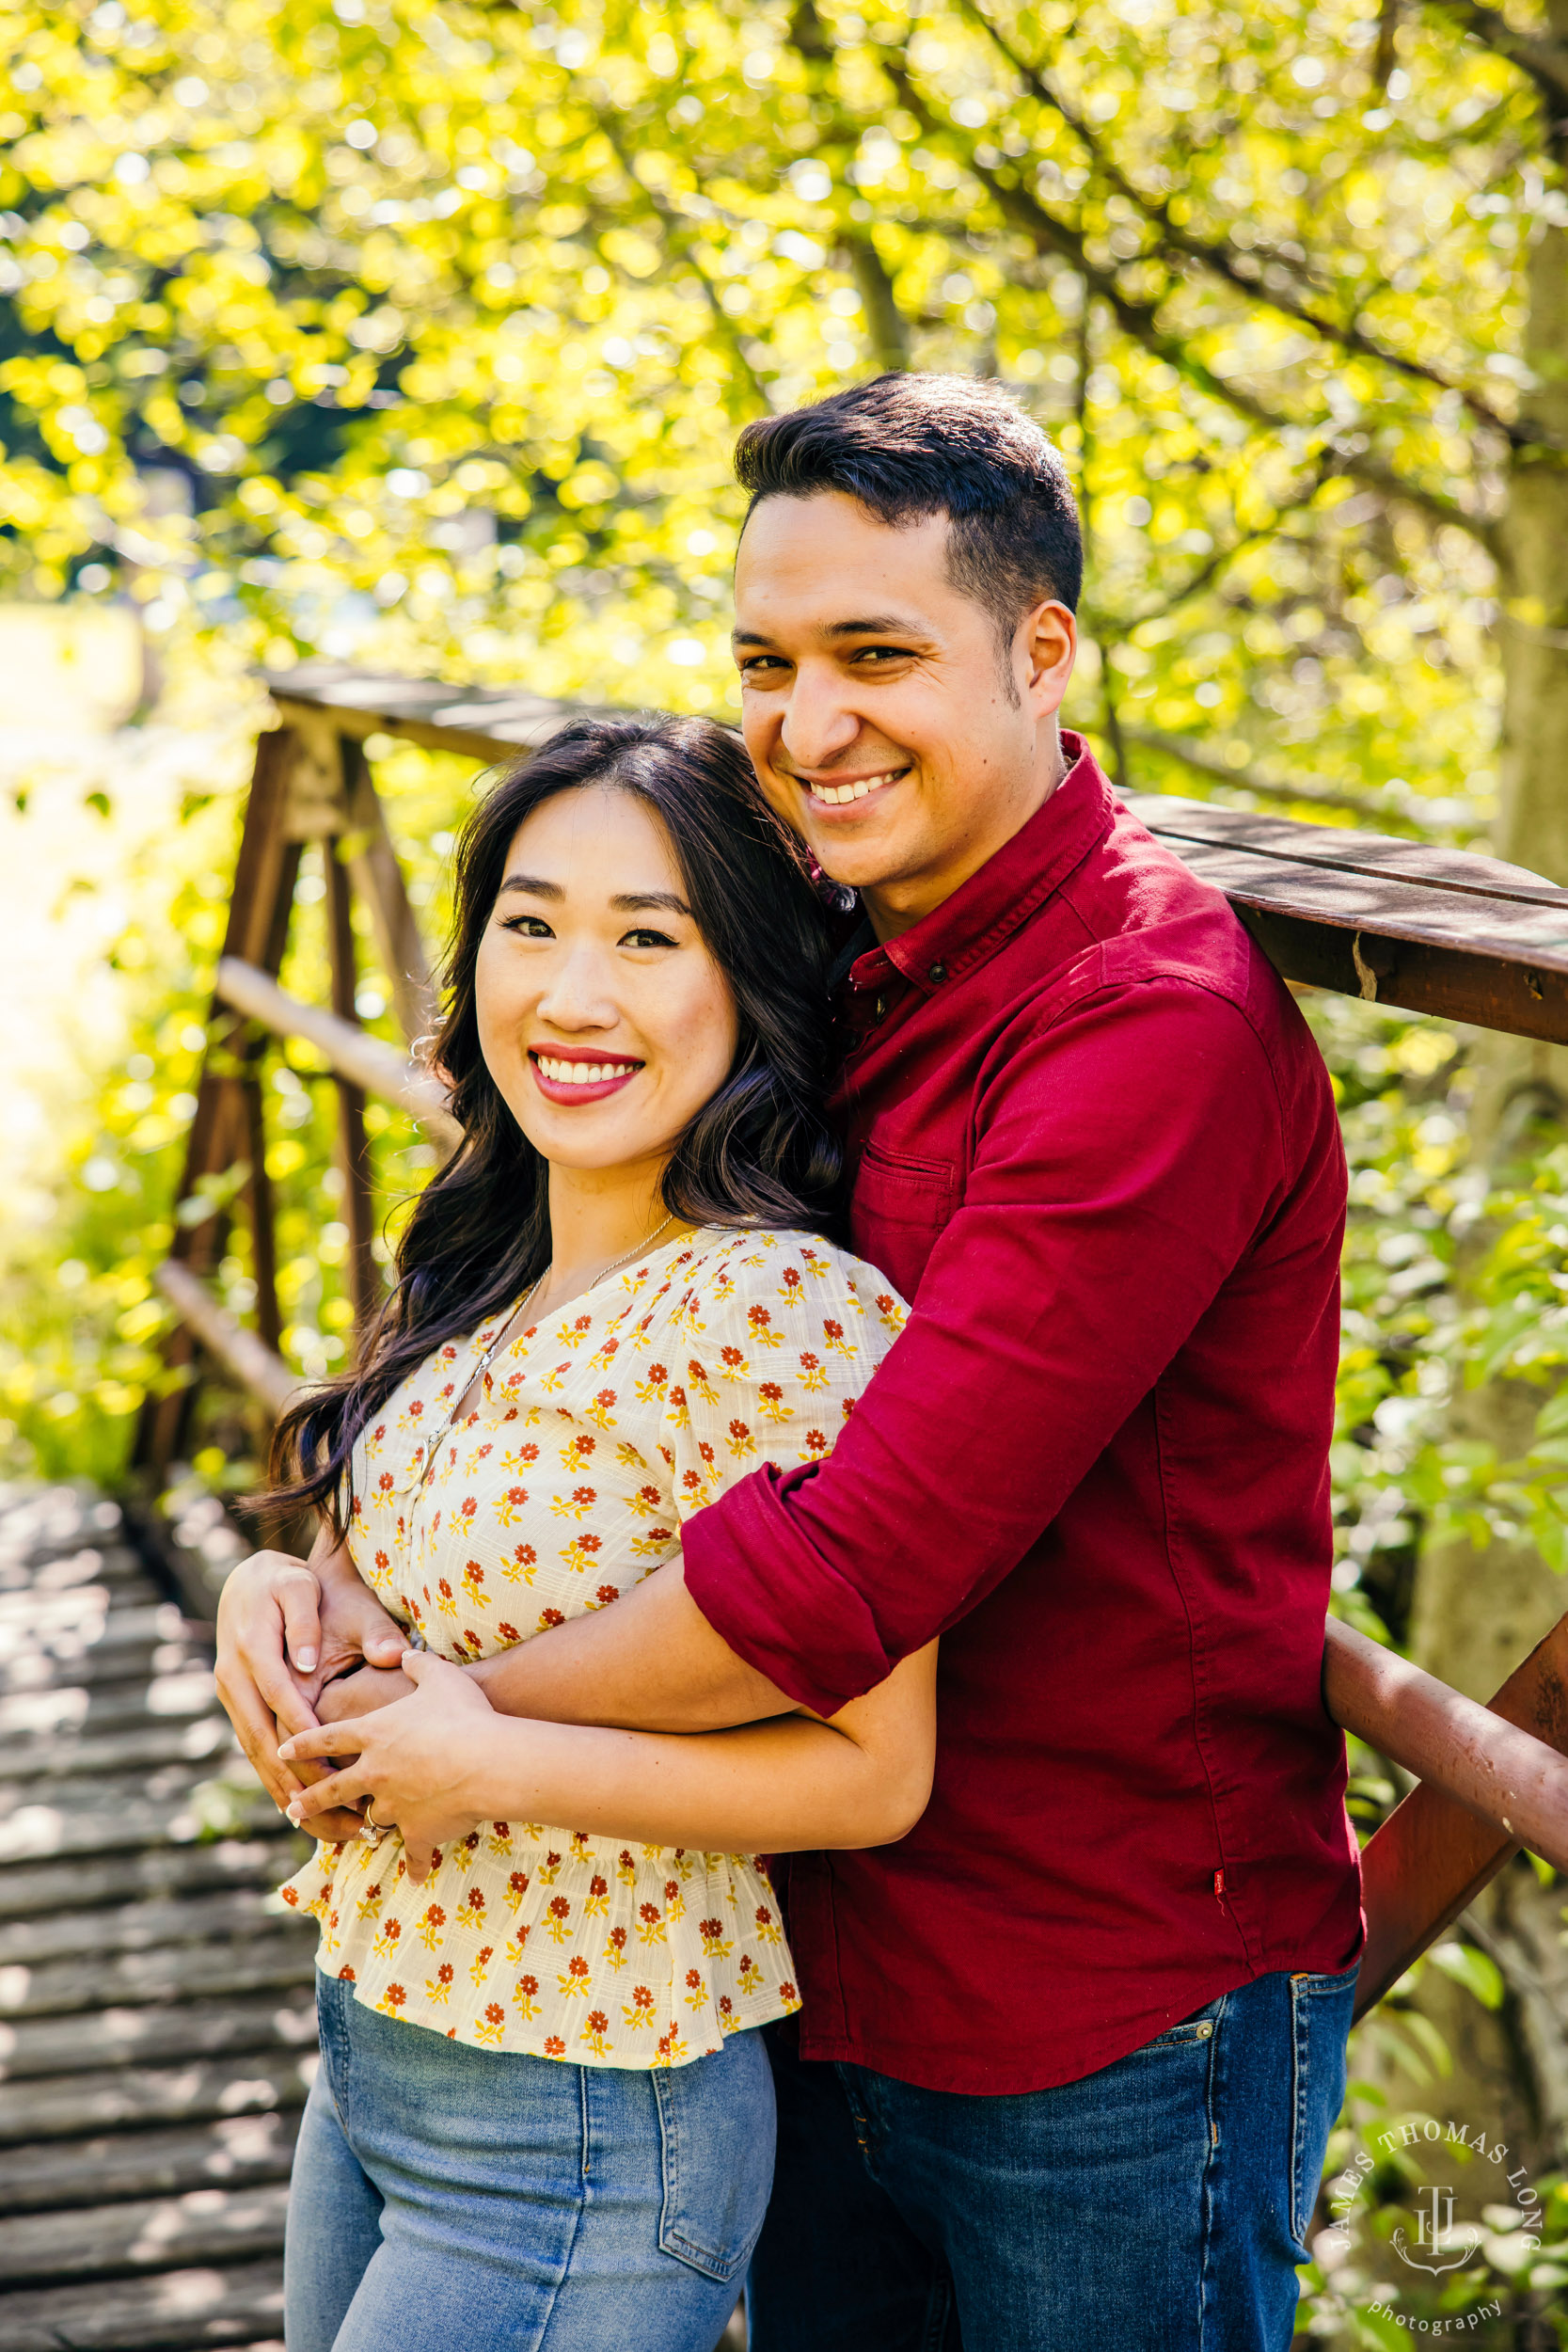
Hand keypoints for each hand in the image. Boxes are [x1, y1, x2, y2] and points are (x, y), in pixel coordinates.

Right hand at [214, 1544, 405, 1832]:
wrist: (249, 1579)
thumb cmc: (288, 1582)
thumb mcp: (300, 1587)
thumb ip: (306, 1621)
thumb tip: (304, 1663)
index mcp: (251, 1646)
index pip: (278, 1697)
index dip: (303, 1734)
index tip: (332, 1766)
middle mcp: (232, 1676)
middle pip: (260, 1736)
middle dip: (294, 1776)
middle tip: (331, 1808)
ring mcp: (229, 1693)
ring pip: (253, 1750)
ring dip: (282, 1788)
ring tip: (319, 1823)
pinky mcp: (235, 1705)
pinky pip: (252, 1747)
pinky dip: (272, 1778)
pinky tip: (297, 1808)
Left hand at [281, 1652, 497, 1881]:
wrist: (487, 1760)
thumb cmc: (463, 1713)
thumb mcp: (439, 1676)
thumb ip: (417, 1663)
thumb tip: (405, 1652)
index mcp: (374, 1733)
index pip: (328, 1737)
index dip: (304, 1742)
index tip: (283, 1750)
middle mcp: (375, 1771)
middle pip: (333, 1787)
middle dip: (310, 1798)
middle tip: (292, 1807)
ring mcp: (395, 1804)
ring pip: (370, 1818)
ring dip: (360, 1828)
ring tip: (350, 1837)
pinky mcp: (419, 1830)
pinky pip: (414, 1852)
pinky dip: (414, 1864)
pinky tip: (414, 1875)